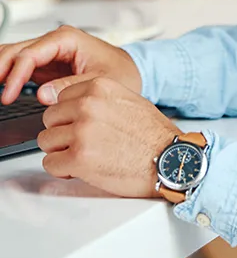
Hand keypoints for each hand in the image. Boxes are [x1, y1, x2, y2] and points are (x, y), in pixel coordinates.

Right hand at [0, 25, 140, 105]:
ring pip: (12, 56)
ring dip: (1, 71)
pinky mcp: (45, 65)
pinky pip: (19, 67)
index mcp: (67, 39)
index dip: (15, 76)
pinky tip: (2, 89)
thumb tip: (42, 94)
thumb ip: (70, 86)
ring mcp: (48, 52)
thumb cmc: (121, 72)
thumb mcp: (100, 81)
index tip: (8, 97)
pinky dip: (7, 76)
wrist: (131, 72)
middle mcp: (54, 41)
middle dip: (0, 70)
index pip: (30, 54)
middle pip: (15, 51)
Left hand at [37, 75, 178, 197]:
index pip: (61, 98)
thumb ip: (98, 99)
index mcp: (100, 87)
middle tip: (83, 143)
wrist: (169, 159)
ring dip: (62, 152)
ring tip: (86, 155)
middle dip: (63, 134)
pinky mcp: (78, 158)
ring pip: (46, 141)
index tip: (81, 125)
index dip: (70, 116)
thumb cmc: (153, 134)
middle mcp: (88, 105)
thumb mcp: (128, 100)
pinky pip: (50, 164)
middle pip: (49, 119)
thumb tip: (71, 106)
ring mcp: (82, 131)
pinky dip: (63, 170)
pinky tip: (83, 168)